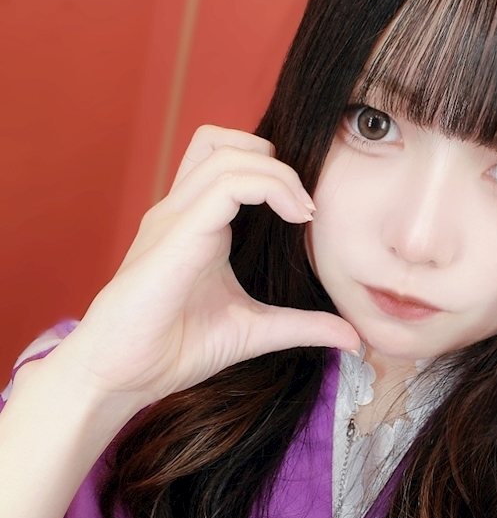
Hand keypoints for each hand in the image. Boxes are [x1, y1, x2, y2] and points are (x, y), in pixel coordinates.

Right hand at [53, 125, 359, 413]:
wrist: (123, 376)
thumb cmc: (174, 350)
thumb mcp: (255, 331)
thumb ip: (302, 326)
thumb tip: (353, 337)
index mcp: (194, 224)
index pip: (226, 160)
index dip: (273, 170)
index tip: (308, 215)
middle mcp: (180, 211)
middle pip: (222, 141)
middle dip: (274, 159)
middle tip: (305, 206)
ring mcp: (173, 218)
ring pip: (226, 153)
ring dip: (278, 172)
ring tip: (304, 212)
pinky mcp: (174, 235)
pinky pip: (224, 186)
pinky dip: (268, 187)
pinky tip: (294, 217)